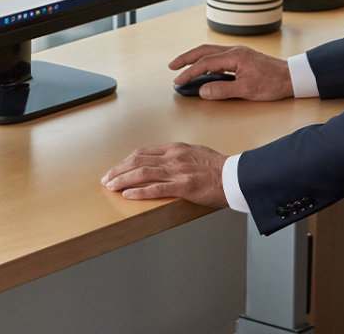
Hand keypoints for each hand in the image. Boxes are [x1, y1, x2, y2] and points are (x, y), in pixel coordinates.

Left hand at [101, 142, 227, 205]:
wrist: (237, 177)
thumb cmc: (219, 168)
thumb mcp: (195, 153)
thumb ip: (178, 156)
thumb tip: (162, 162)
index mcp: (175, 148)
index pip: (143, 152)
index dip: (126, 161)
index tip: (116, 168)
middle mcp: (173, 156)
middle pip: (137, 160)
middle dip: (119, 170)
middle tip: (107, 179)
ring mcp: (178, 170)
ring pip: (142, 173)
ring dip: (123, 179)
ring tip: (111, 186)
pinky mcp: (183, 185)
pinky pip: (156, 188)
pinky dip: (139, 191)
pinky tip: (128, 194)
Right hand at [169, 43, 292, 100]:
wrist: (292, 77)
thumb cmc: (273, 83)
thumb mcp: (247, 90)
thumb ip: (223, 90)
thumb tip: (203, 91)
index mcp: (234, 56)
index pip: (205, 63)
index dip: (189, 72)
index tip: (178, 80)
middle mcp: (234, 51)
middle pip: (204, 51)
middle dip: (186, 58)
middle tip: (172, 66)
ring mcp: (238, 53)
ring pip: (210, 52)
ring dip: (195, 58)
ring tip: (183, 66)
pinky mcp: (242, 57)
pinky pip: (218, 56)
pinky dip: (206, 60)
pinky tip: (204, 68)